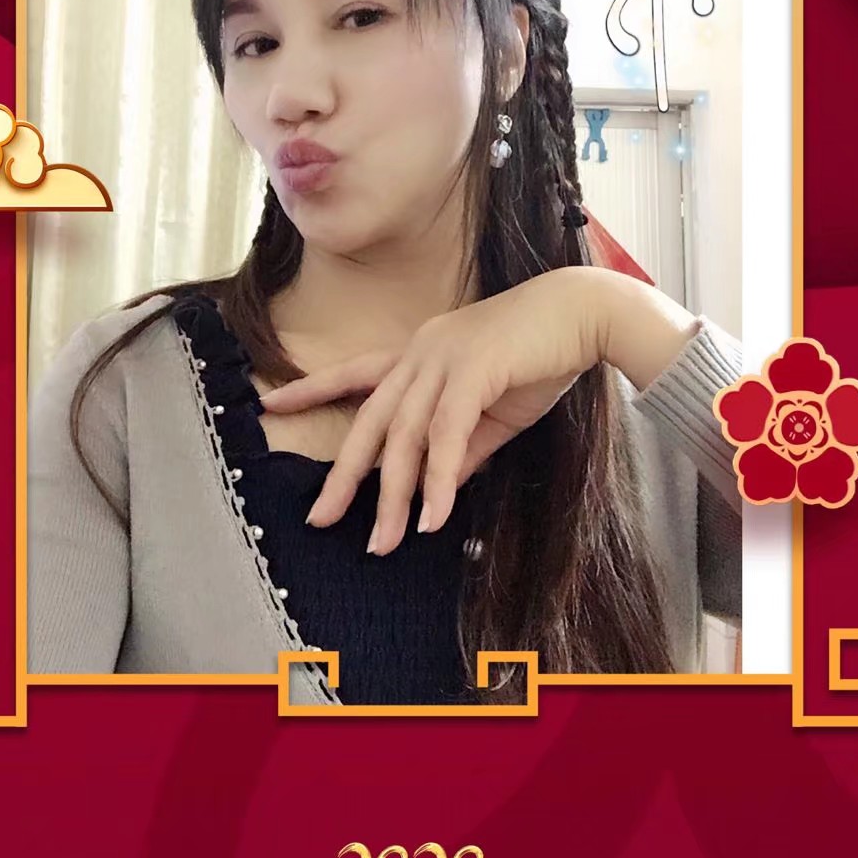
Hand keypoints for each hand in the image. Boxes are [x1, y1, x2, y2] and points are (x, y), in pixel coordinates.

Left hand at [258, 268, 618, 555]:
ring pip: (404, 436)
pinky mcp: (474, 369)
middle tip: (320, 518)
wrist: (587, 314)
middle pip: (370, 420)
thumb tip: (437, 490)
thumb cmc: (542, 356)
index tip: (270, 406)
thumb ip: (463, 448)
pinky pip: (447, 435)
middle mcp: (421, 351)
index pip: (354, 374)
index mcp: (420, 353)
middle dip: (344, 474)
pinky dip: (439, 480)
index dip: (311, 389)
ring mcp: (444, 357)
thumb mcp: (493, 411)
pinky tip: (433, 517)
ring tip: (383, 543)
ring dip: (393, 496)